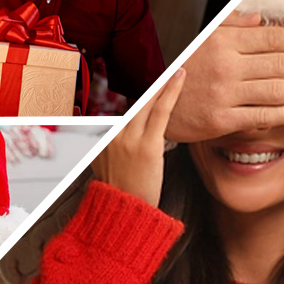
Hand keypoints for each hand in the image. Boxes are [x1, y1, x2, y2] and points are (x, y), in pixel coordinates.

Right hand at [90, 69, 184, 206]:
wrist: (122, 216)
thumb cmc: (120, 197)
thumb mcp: (107, 170)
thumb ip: (112, 150)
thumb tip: (120, 141)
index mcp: (103, 140)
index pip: (124, 111)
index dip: (141, 97)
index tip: (151, 84)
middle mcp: (113, 135)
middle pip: (135, 102)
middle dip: (153, 85)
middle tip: (167, 67)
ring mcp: (129, 139)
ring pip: (148, 102)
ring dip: (163, 83)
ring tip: (176, 68)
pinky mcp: (146, 145)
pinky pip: (160, 111)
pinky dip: (170, 91)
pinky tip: (179, 77)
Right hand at [165, 11, 283, 142]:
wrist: (153, 101)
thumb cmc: (183, 68)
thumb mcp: (202, 37)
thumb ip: (232, 24)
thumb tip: (262, 19)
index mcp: (225, 41)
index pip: (275, 38)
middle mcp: (227, 65)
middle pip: (282, 63)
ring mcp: (225, 93)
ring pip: (277, 89)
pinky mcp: (222, 119)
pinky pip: (262, 115)